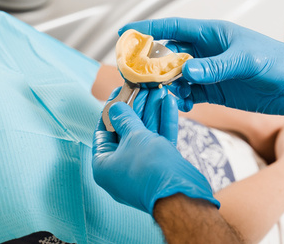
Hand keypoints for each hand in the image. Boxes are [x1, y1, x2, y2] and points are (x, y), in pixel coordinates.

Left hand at [92, 88, 218, 214]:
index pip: (102, 131)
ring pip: (145, 134)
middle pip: (125, 131)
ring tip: (157, 89)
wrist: (181, 196)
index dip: (110, 109)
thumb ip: (125, 119)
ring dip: (152, 111)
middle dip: (136, 107)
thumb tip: (115, 107)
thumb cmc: (149, 168)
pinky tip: (169, 102)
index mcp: (104, 165)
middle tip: (141, 87)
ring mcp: (142, 168)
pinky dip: (163, 122)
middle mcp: (120, 168)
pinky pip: (158, 140)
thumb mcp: (133, 136)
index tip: (118, 91)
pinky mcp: (161, 166)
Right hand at [121, 18, 283, 120]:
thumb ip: (217, 66)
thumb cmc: (279, 62)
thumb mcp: (247, 61)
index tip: (125, 34)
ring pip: (176, 75)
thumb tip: (187, 71)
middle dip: (150, 63)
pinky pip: (189, 93)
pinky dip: (181, 98)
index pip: (173, 28)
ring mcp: (210, 70)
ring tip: (157, 94)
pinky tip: (182, 105)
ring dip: (165, 84)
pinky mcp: (215, 90)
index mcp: (212, 34)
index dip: (148, 29)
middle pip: (169, 53)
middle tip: (134, 75)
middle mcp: (207, 50)